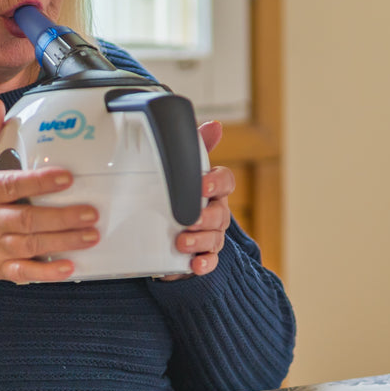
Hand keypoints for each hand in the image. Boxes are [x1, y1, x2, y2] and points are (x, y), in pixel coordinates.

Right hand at [0, 98, 99, 299]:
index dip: (38, 182)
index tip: (65, 178)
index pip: (11, 185)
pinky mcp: (0, 267)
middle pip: (27, 219)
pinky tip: (68, 268)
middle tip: (90, 212)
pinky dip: (46, 273)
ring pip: (31, 246)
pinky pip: (24, 272)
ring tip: (90, 235)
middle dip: (61, 217)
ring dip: (63, 242)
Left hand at [170, 120, 233, 276]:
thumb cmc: (176, 196)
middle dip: (206, 216)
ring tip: (182, 241)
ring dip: (201, 240)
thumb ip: (196, 149)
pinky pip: (210, 262)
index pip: (226, 182)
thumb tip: (215, 125)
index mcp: (213, 190)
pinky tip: (195, 265)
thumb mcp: (182, 171)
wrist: (162, 233)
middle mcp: (216, 212)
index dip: (217, 182)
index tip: (202, 183)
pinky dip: (204, 264)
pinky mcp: (203, 257)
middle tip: (189, 219)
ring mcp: (211, 236)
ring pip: (216, 238)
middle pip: (221, 213)